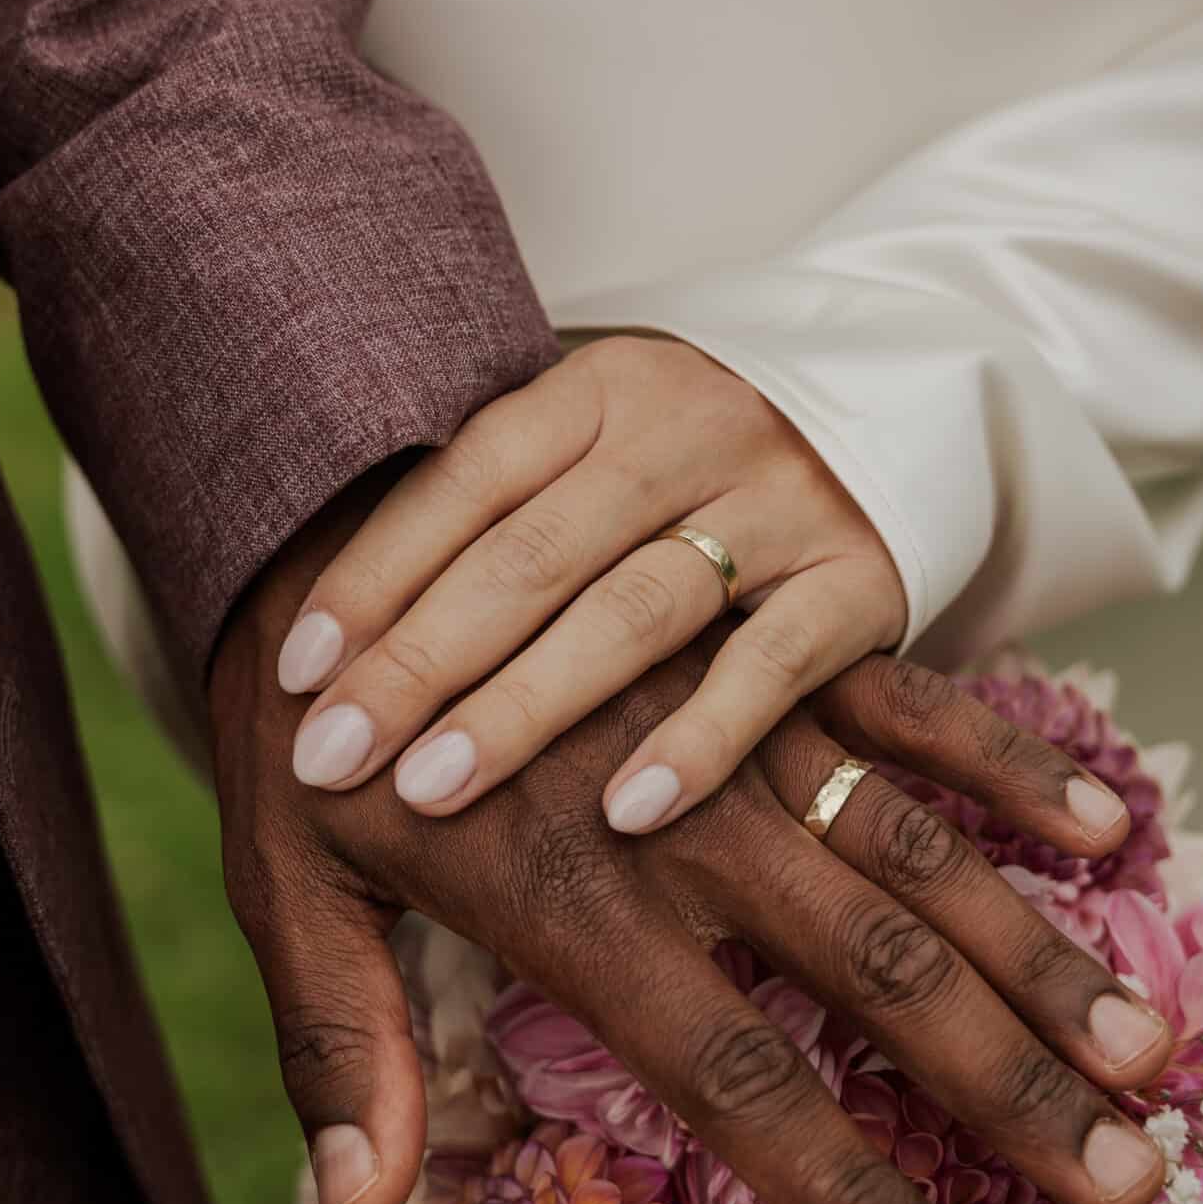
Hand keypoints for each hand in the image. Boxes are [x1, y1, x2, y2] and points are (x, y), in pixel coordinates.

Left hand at [210, 477, 1169, 1203]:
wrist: (322, 530)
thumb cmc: (309, 743)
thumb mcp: (285, 890)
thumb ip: (341, 1051)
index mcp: (574, 908)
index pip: (734, 1078)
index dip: (843, 1191)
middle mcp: (683, 827)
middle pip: (876, 975)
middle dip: (1009, 1089)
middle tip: (1127, 1181)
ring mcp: (736, 731)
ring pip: (920, 854)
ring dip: (1043, 955)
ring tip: (1151, 1051)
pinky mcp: (760, 651)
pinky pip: (910, 707)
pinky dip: (1007, 766)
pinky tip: (1110, 827)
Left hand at [272, 337, 906, 831]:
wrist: (906, 403)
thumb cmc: (696, 470)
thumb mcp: (601, 450)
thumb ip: (501, 521)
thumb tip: (336, 651)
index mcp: (601, 389)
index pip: (467, 477)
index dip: (376, 572)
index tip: (296, 669)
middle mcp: (687, 431)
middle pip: (532, 553)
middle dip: (418, 662)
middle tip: (329, 756)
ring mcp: (781, 503)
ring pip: (635, 610)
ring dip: (526, 706)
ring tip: (433, 789)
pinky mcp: (863, 580)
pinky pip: (773, 669)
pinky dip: (697, 742)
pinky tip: (624, 814)